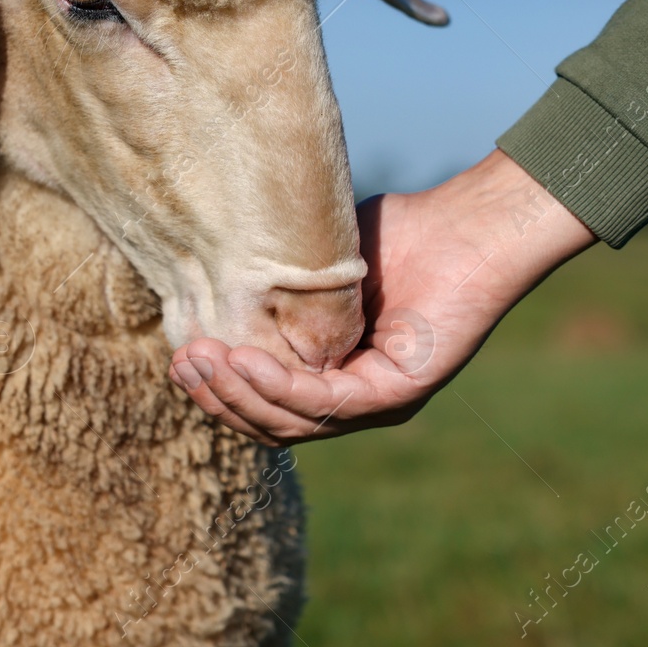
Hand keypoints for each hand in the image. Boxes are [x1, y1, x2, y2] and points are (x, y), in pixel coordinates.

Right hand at [168, 148, 597, 443]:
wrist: (468, 222)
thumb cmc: (400, 233)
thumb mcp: (318, 268)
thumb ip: (277, 294)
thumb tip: (215, 290)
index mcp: (339, 377)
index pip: (268, 406)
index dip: (220, 391)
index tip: (180, 357)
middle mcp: (359, 400)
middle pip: (273, 424)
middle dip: (218, 398)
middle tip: (179, 362)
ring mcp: (381, 403)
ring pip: (294, 422)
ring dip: (239, 395)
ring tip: (200, 360)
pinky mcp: (400, 393)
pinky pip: (327, 404)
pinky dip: (279, 387)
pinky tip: (243, 360)